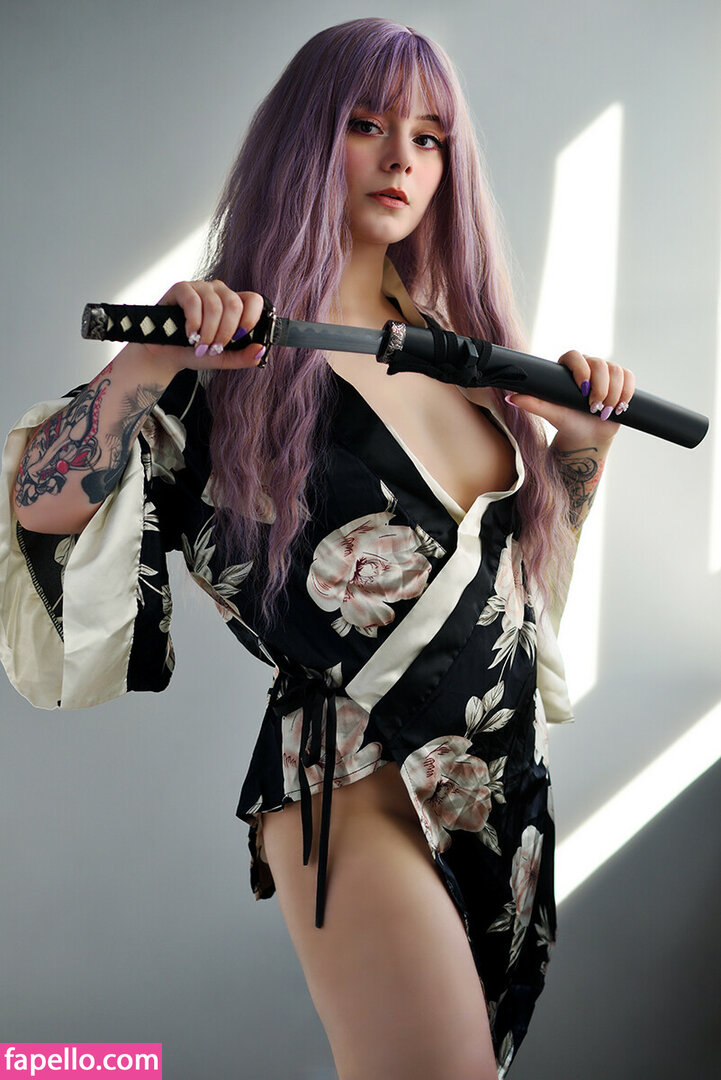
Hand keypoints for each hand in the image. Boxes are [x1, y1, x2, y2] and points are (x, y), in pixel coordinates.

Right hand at [140, 279, 267, 373]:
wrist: (167, 354)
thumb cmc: (195, 352)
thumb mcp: (223, 359)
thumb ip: (244, 357)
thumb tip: (261, 350)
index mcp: (234, 305)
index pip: (253, 300)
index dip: (251, 318)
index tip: (240, 336)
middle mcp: (219, 292)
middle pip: (234, 304)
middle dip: (225, 332)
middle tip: (215, 347)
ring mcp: (201, 288)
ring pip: (215, 306)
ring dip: (208, 332)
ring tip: (200, 345)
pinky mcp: (182, 288)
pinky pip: (194, 301)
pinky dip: (194, 323)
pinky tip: (190, 334)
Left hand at [504, 349, 635, 448]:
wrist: (587, 436)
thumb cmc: (567, 423)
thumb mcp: (550, 414)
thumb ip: (533, 403)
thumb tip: (511, 397)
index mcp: (567, 369)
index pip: (575, 356)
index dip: (582, 369)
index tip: (583, 389)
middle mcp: (587, 366)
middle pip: (601, 363)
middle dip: (600, 387)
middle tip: (594, 408)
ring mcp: (606, 373)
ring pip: (617, 371)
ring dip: (614, 393)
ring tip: (605, 411)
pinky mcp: (621, 381)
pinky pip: (629, 378)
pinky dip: (627, 392)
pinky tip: (620, 407)